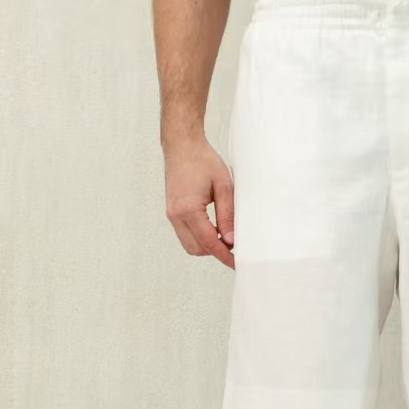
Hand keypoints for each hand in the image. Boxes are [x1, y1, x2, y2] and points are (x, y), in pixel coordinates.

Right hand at [164, 136, 234, 268]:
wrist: (181, 145)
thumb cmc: (203, 160)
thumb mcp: (223, 186)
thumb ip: (227, 215)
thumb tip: (231, 241)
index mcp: (188, 210)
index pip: (209, 243)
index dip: (224, 255)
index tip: (237, 263)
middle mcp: (176, 216)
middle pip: (197, 249)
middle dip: (216, 251)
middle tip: (234, 245)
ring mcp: (171, 215)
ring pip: (190, 244)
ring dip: (207, 245)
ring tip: (225, 235)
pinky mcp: (171, 212)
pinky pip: (185, 234)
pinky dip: (200, 237)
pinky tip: (214, 228)